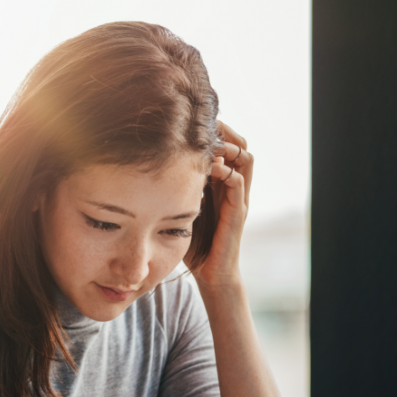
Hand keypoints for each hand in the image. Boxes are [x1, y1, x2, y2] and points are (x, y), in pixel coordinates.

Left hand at [192, 121, 250, 288]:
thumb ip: (176, 188)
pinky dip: (225, 171)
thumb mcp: (181, 207)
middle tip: (204, 126)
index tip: (193, 122)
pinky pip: (238, 182)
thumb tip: (150, 167)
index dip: (215, 130)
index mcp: (221, 184)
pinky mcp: (238, 212)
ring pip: (246, 158)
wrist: (210, 273)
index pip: (227, 145)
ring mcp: (238, 198)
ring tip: (209, 145)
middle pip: (240, 145)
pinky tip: (208, 170)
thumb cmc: (194, 243)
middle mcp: (233, 187)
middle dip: (225, 131)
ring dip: (229, 147)